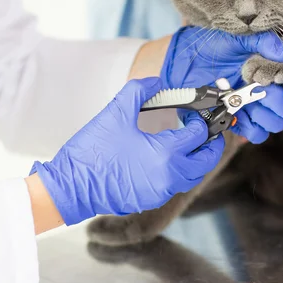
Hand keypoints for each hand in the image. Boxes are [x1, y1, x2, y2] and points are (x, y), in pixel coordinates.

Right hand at [30, 78, 224, 225]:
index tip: (195, 112)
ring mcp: (161, 192)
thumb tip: (156, 81)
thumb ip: (140, 90)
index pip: (199, 135)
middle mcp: (169, 177)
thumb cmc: (92, 152)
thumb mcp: (116, 112)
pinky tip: (166, 158)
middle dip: (211, 144)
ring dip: (197, 160)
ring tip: (189, 143)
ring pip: (193, 177)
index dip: (200, 120)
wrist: (71, 187)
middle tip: (207, 130)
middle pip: (206, 161)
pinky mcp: (151, 201)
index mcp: (165, 154)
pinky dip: (180, 172)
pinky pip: (175, 186)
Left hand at [161, 26, 282, 142]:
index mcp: (270, 69)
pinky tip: (238, 115)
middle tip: (258, 88)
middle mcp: (265, 90)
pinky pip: (255, 134)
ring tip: (245, 101)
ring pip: (274, 123)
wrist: (183, 62)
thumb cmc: (211, 46)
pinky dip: (251, 129)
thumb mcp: (236, 38)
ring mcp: (251, 107)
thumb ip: (260, 42)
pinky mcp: (236, 119)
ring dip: (265, 116)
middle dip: (277, 100)